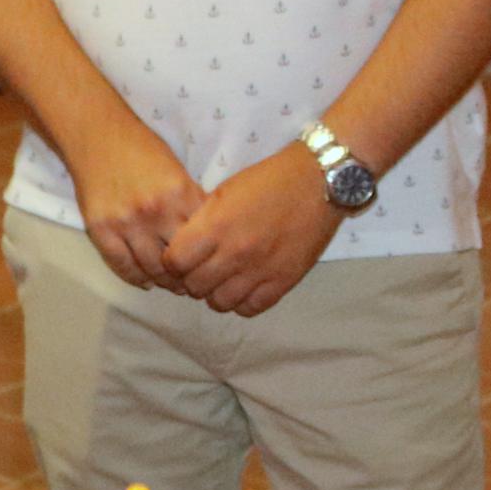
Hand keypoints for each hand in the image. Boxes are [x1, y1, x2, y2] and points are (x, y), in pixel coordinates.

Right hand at [63, 118, 207, 288]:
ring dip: (164, 282)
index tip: (212, 267)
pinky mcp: (101, 230)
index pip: (203, 239)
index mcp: (180, 194)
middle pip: (179, 260)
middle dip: (189, 277)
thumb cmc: (141, 149)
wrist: (97, 136)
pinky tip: (145, 280)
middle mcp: (154, 211)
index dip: (209, 258)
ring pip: (151, 269)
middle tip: (194, 284)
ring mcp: (125, 223)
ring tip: (171, 284)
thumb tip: (208, 237)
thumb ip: (191, 202)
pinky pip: (121, 266)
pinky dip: (135, 278)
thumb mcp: (178, 170)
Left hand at [161, 145, 344, 315]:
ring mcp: (260, 270)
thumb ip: (201, 222)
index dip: (172, 262)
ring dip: (215, 293)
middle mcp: (235, 253)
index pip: (174, 264)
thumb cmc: (268, 181)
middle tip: (200, 269)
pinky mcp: (284, 281)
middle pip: (194, 286)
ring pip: (220, 303)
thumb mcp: (223, 192)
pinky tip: (244, 287)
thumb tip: (182, 247)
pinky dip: (242, 301)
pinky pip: (251, 308)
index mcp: (214, 227)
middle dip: (191, 279)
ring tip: (222, 279)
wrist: (318, 182)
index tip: (179, 258)